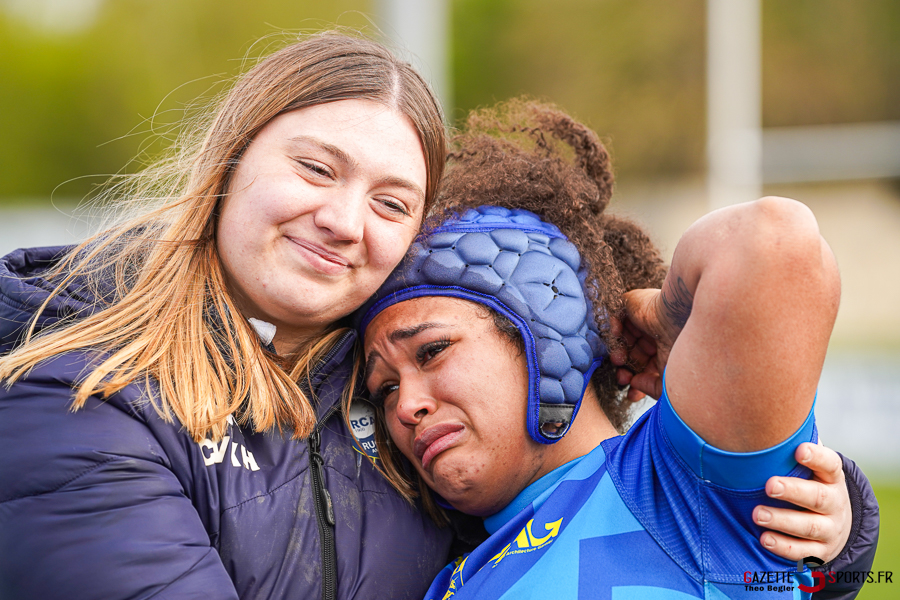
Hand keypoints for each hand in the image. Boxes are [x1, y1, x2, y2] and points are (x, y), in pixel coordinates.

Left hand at [611, 289, 679, 401]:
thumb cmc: (684, 346)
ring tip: (619, 360)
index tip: (631, 396)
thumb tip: (636, 385)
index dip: (638, 382)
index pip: (647, 368)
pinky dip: (613, 330)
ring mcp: (644, 319)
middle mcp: (656, 335)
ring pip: (622, 339)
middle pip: (632, 355)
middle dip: (625, 370)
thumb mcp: (671, 375)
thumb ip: (654, 388)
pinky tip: (618, 338)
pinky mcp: (633, 304)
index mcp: (667, 349)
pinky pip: (615, 317)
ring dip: (617, 352)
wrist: (683, 318)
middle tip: (622, 378)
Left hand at [753, 442, 850, 562]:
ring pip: (810, 527)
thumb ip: (788, 450)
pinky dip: (784, 547)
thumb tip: (760, 424)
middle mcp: (835, 503)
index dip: (816, 457)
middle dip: (793, 491)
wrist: (834, 525)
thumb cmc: (807, 485)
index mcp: (831, 478)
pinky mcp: (820, 552)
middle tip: (769, 485)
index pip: (830, 464)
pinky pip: (803, 553)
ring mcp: (830, 529)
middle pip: (818, 498)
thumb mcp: (806, 469)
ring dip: (782, 520)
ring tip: (758, 514)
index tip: (799, 450)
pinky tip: (764, 539)